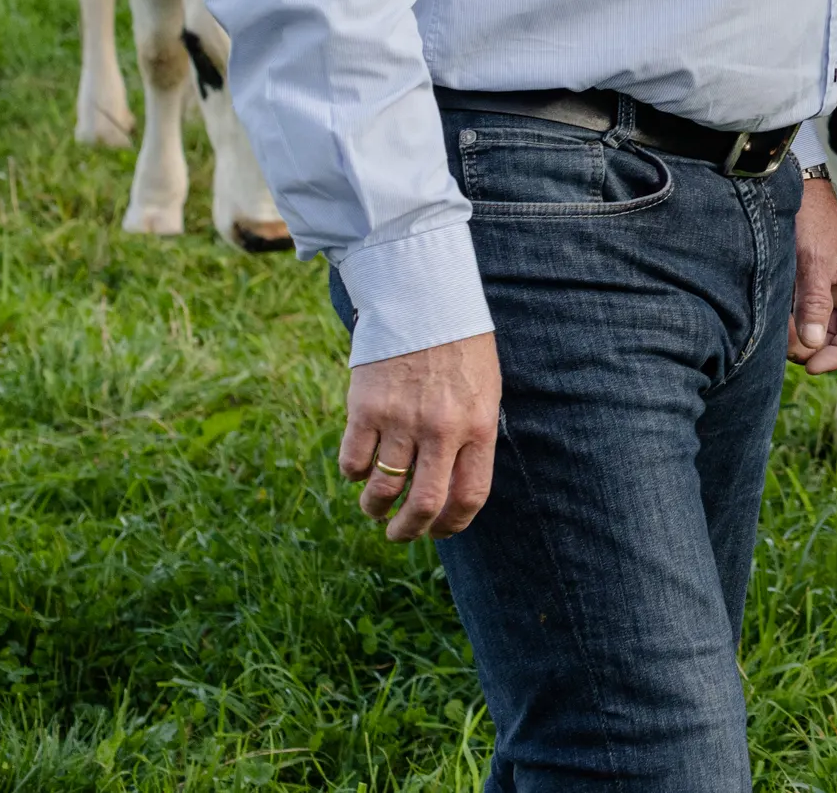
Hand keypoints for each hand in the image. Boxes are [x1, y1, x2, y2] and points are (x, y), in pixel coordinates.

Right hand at [342, 330, 499, 540]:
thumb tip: (451, 490)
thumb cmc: (460, 350)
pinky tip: (360, 469)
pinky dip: (354, 474)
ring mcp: (402, 420)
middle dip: (408, 531)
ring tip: (375, 507)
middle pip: (424, 504)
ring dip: (375, 508)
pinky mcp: (366, 409)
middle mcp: (442, 429)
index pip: (469, 495)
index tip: (438, 531)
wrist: (426, 301)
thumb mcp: (483, 392)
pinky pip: (353, 462)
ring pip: (383, 489)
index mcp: (478, 426)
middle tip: (398, 534)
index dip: (452, 524)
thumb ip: (472, 439)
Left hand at [791, 174, 836, 370]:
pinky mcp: (795, 287)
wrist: (787, 188)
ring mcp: (817, 290)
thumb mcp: (816, 258)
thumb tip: (813, 343)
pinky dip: (784, 323)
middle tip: (786, 347)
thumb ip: (815, 300)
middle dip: (812, 347)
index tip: (812, 365)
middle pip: (833, 335)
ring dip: (795, 336)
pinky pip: (794, 315)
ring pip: (810, 328)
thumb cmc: (811, 217)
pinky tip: (770, 319)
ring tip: (775, 331)